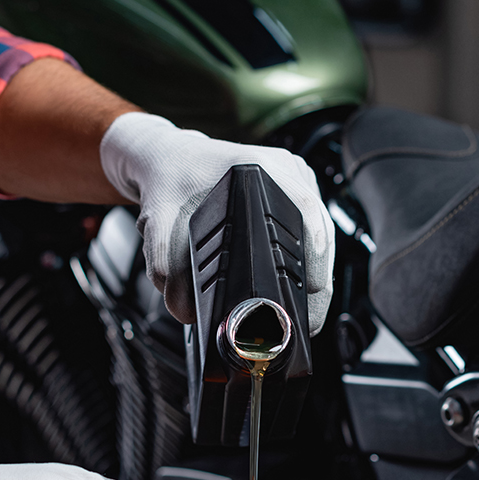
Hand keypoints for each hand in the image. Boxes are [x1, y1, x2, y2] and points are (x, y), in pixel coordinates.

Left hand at [100, 112, 334, 332]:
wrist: (167, 160)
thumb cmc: (167, 186)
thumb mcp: (158, 229)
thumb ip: (168, 272)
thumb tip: (189, 313)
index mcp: (256, 167)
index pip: (305, 214)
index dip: (314, 262)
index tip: (311, 297)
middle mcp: (280, 166)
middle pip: (320, 228)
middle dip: (317, 280)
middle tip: (308, 319)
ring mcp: (291, 173)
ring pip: (320, 228)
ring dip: (315, 268)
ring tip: (305, 305)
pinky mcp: (292, 184)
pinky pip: (311, 222)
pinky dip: (307, 252)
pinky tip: (297, 276)